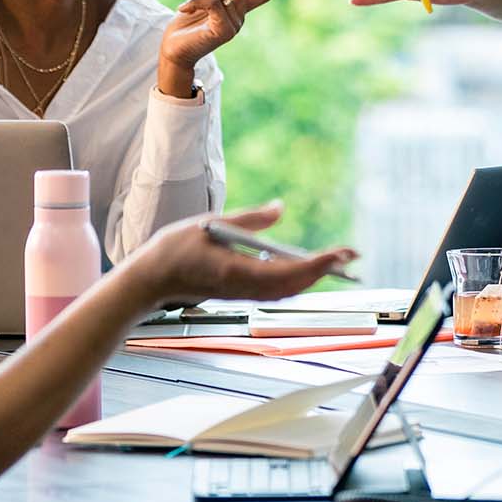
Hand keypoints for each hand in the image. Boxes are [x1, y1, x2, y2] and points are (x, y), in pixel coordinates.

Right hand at [119, 203, 355, 307]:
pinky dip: (297, 280)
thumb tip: (282, 208)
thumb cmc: (175, 248)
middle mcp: (243, 288)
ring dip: (314, 276)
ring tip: (338, 260)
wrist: (150, 280)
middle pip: (294, 285)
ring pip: (288, 291)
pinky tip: (308, 267)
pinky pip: (276, 291)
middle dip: (324, 269)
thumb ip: (250, 218)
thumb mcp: (213, 223)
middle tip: (352, 254)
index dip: (317, 264)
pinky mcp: (239, 294)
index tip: (340, 254)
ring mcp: (242, 294)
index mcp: (236, 272)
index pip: (287, 273)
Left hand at [158, 0, 289, 90]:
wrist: (174, 50)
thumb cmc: (187, 25)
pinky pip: (212, 3)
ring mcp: (234, 24)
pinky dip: (194, 2)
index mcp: (238, 9)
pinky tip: (183, 10)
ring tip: (186, 7)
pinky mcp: (224, 31)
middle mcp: (240, 15)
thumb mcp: (204, 0)